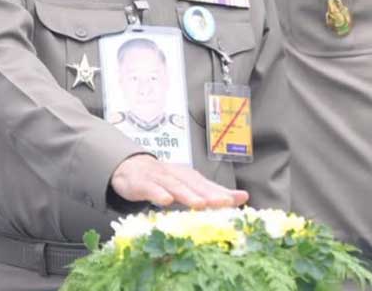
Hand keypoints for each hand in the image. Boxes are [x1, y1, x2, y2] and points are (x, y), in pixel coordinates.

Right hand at [109, 154, 247, 209]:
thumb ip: (212, 192)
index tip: (240, 199)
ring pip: (174, 185)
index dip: (222, 191)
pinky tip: (164, 201)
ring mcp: (158, 178)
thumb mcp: (188, 185)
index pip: (208, 185)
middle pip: (194, 184)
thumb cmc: (163, 180)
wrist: (129, 168)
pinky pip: (149, 188)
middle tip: (224, 202)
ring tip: (199, 204)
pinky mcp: (141, 183)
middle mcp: (176, 175)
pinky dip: (157, 193)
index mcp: (189, 176)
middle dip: (209, 193)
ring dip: (187, 194)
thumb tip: (243, 197)